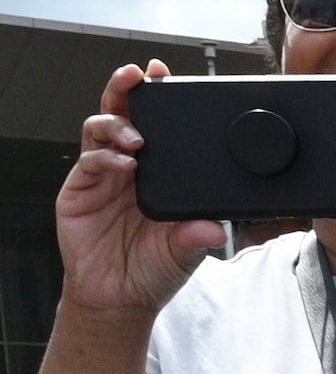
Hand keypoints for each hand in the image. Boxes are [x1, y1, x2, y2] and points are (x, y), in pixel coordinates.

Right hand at [53, 63, 224, 316]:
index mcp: (160, 173)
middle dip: (128, 90)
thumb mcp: (187, 252)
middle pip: (123, 114)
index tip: (169, 77)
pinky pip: (89, 161)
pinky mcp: (80, 190)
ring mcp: (104, 176)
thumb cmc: (154, 269)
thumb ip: (198, 236)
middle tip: (138, 76)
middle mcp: (130, 167)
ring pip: (101, 129)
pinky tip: (124, 164)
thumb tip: (216, 226)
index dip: (160, 100)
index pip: (159, 126)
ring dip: (117, 123)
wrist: (120, 297)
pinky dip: (106, 157)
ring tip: (137, 137)